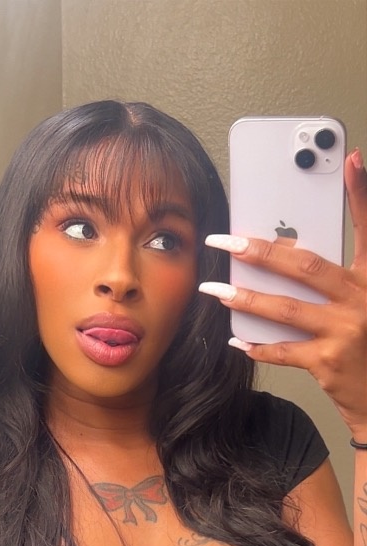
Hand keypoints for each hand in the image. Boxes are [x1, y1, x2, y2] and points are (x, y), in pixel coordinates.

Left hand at [202, 150, 366, 439]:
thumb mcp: (363, 303)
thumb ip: (340, 278)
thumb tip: (290, 251)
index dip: (362, 194)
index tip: (351, 161)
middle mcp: (363, 300)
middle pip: (306, 267)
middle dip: (261, 252)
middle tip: (225, 242)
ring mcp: (346, 332)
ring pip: (286, 309)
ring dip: (244, 298)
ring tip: (215, 291)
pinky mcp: (328, 363)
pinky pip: (283, 350)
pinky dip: (257, 345)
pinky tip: (237, 338)